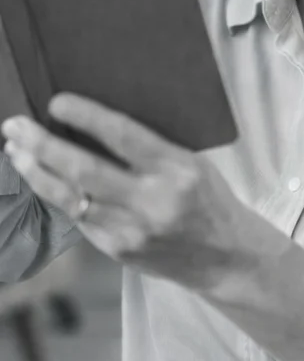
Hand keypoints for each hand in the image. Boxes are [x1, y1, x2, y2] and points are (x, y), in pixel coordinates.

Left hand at [2, 94, 253, 290]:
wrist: (225, 257)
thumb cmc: (210, 201)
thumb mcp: (194, 165)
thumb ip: (152, 151)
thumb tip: (98, 127)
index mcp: (178, 169)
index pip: (124, 136)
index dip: (87, 117)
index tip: (57, 103)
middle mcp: (154, 200)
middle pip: (85, 170)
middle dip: (43, 146)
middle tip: (16, 126)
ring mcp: (132, 229)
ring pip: (70, 198)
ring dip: (37, 173)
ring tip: (16, 151)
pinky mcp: (118, 250)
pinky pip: (78, 219)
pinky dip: (56, 196)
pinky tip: (42, 180)